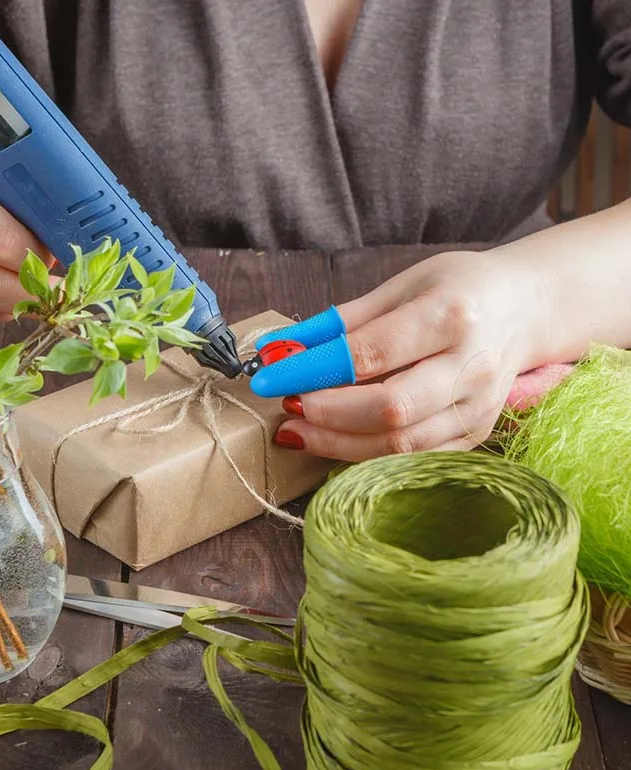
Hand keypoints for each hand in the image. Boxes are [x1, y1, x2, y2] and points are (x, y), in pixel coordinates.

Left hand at [273, 250, 548, 460]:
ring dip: (338, 443)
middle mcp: (471, 366)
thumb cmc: (456, 290)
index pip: (370, 354)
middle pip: (389, 409)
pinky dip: (367, 455)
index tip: (268, 377)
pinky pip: (414, 458)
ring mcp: (478, 408)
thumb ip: (339, 323)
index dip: (312, 370)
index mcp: (450, 316)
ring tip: (297, 430)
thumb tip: (279, 349)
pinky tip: (334, 442)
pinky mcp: (477, 434)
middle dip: (325, 413)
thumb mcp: (400, 286)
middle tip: (285, 407)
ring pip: (400, 444)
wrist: (524, 309)